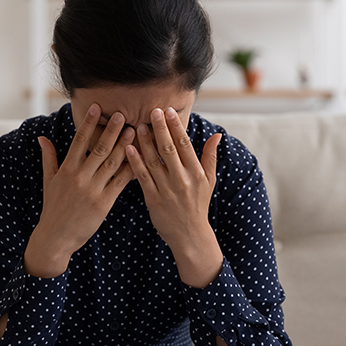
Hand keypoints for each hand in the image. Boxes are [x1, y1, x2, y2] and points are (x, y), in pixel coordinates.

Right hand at [25, 103, 135, 277]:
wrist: (56, 236)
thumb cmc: (53, 208)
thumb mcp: (48, 181)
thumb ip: (48, 157)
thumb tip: (42, 137)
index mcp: (66, 169)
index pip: (79, 141)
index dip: (88, 123)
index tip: (97, 108)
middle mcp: (79, 177)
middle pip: (99, 149)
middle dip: (112, 131)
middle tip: (123, 115)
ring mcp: (92, 190)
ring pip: (111, 163)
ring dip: (124, 146)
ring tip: (134, 131)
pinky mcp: (103, 203)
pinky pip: (119, 183)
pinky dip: (130, 170)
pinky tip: (139, 159)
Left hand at [126, 107, 223, 287]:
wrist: (189, 235)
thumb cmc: (198, 205)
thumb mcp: (209, 181)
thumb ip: (210, 157)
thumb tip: (217, 135)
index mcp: (196, 173)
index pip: (185, 145)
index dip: (176, 127)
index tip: (168, 111)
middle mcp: (182, 180)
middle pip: (168, 149)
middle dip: (160, 129)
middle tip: (151, 111)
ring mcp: (166, 190)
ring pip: (153, 161)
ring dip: (144, 142)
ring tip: (137, 125)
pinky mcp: (153, 199)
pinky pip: (142, 178)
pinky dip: (135, 162)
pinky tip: (128, 149)